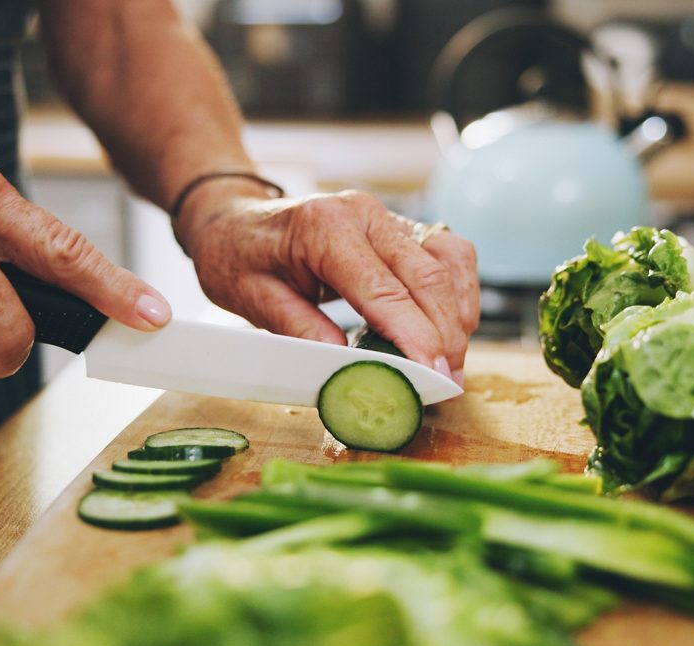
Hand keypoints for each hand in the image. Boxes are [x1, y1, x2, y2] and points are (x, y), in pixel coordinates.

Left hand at [175, 184, 479, 384]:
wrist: (233, 219)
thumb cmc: (237, 257)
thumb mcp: (252, 299)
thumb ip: (300, 329)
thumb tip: (347, 366)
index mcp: (324, 228)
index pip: (384, 288)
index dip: (415, 335)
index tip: (433, 375)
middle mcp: (363, 213)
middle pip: (427, 275)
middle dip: (446, 334)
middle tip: (449, 384)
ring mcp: (385, 215)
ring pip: (449, 259)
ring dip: (459, 312)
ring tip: (452, 362)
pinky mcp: (398, 225)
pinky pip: (447, 252)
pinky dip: (458, 290)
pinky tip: (451, 326)